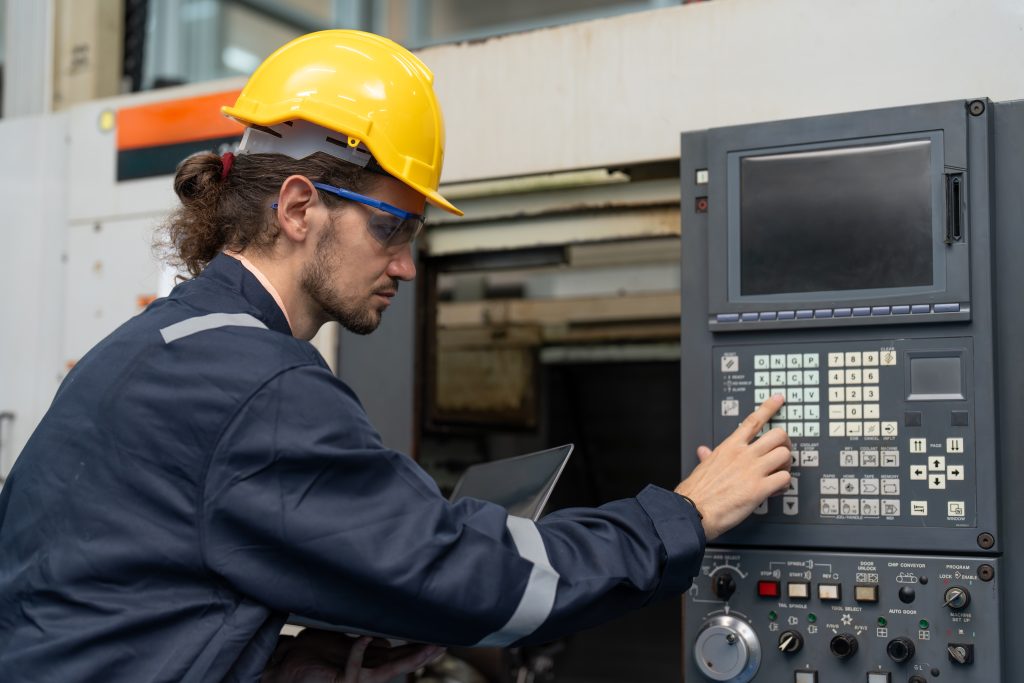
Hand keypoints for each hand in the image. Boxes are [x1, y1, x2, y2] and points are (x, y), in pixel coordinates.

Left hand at [262, 629, 444, 682]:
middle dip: (422, 655)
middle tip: (443, 644)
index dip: (417, 648)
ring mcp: (354, 679)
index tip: (435, 638)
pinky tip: (366, 637)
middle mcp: (364, 672)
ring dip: (408, 659)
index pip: (398, 655)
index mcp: (367, 661)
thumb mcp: (339, 639)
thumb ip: (362, 640)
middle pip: (400, 664)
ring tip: (426, 648)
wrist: (283, 664)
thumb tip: (385, 640)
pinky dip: (360, 652)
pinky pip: (356, 669)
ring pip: (388, 672)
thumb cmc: (308, 650)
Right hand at [675, 395, 791, 540]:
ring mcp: (752, 470)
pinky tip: (776, 490)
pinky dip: (785, 485)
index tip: (778, 400)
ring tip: (779, 474)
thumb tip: (703, 451)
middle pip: (777, 435)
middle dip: (785, 443)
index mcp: (729, 447)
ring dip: (787, 465)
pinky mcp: (759, 489)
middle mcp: (743, 455)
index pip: (753, 421)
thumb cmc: (696, 491)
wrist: (693, 510)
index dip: (769, 407)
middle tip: (783, 453)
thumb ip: (708, 457)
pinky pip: (785, 479)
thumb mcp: (702, 467)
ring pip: (785, 455)